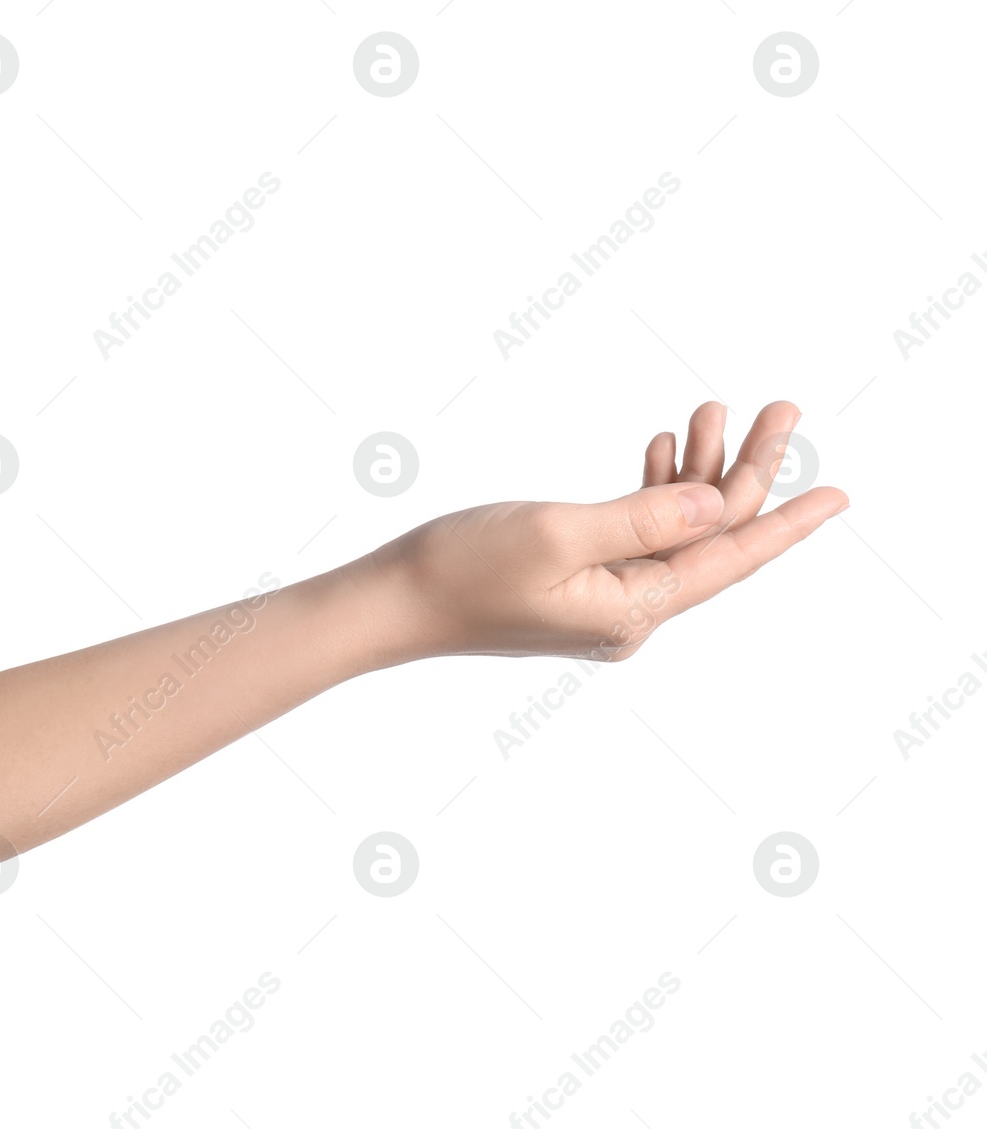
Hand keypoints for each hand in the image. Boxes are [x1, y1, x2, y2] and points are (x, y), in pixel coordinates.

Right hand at [372, 400, 847, 661]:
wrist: (391, 603)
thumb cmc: (461, 569)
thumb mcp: (558, 533)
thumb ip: (645, 517)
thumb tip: (717, 505)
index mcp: (634, 610)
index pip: (731, 558)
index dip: (788, 520)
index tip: (842, 492)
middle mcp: (629, 613)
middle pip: (710, 538)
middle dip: (749, 472)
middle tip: (782, 409)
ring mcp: (602, 600)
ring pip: (675, 530)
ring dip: (699, 472)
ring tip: (716, 409)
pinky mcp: (574, 583)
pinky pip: (637, 535)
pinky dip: (655, 491)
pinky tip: (665, 450)